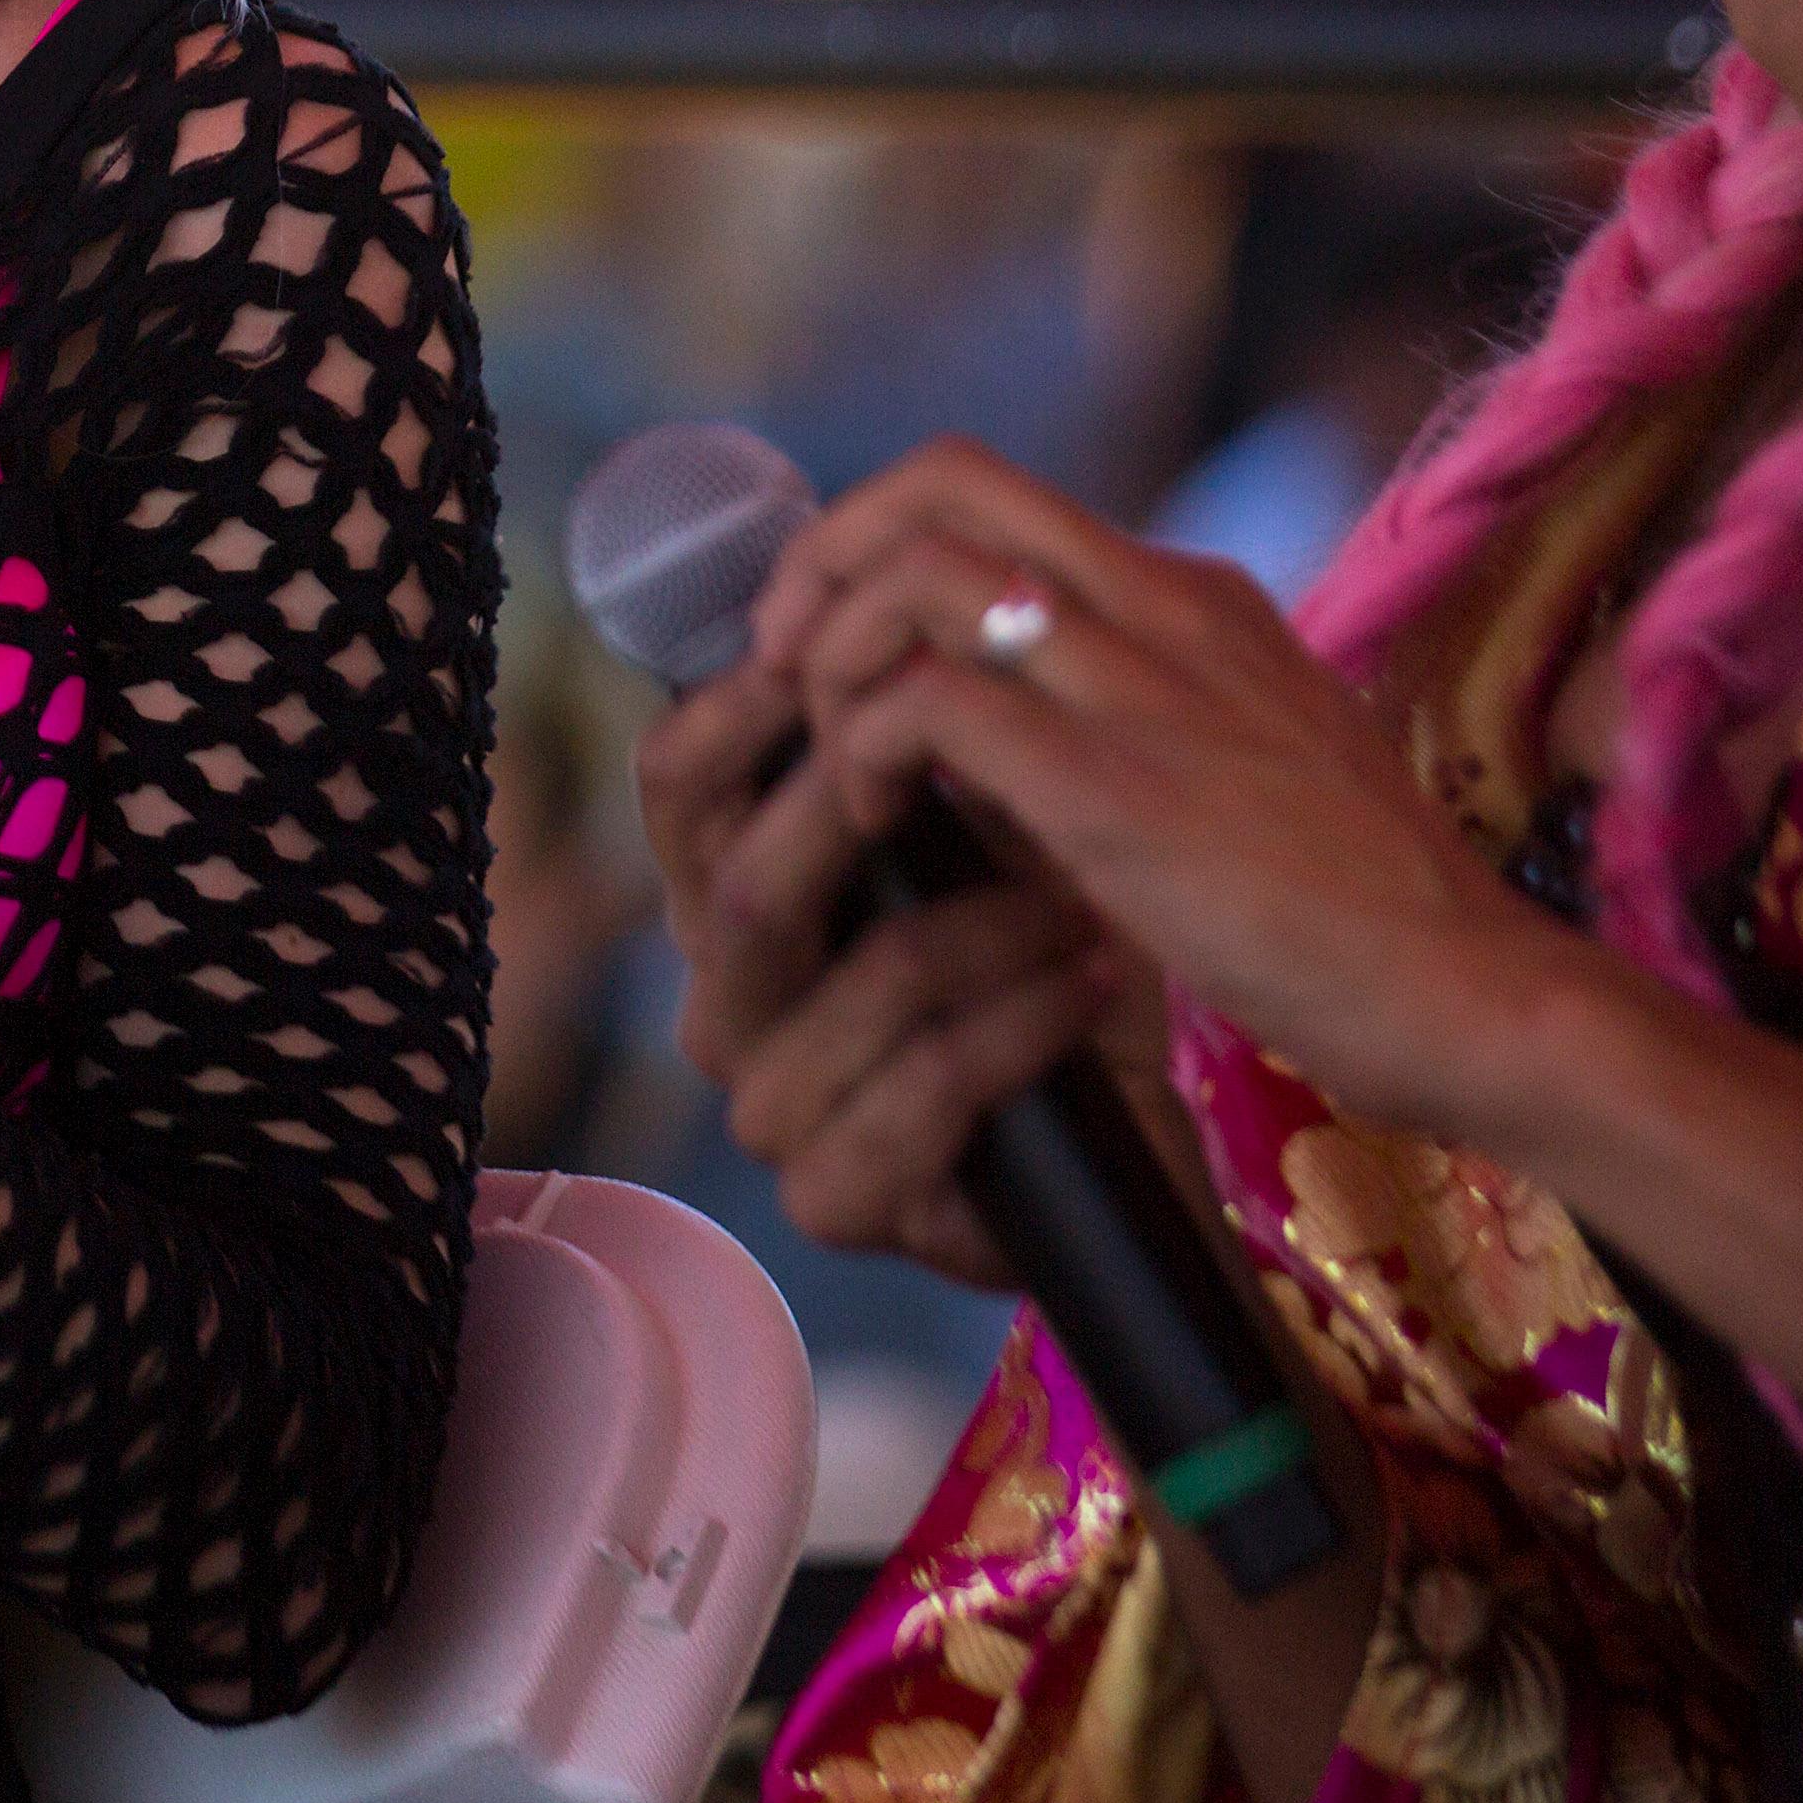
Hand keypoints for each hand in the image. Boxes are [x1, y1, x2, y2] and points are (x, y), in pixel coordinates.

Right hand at [633, 646, 1139, 1288]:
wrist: (1127, 1135)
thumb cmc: (1044, 964)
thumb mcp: (985, 834)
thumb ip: (919, 744)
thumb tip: (897, 602)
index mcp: (732, 903)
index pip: (675, 787)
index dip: (738, 706)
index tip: (834, 647)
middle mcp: (726, 1004)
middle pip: (744, 886)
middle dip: (864, 810)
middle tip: (974, 761)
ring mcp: (771, 1109)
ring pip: (861, 980)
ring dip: (992, 930)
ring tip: (1084, 900)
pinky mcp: (833, 1200)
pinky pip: (922, 1088)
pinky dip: (1020, 1026)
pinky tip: (1088, 989)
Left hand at [750, 436, 1584, 1141]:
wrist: (1477, 995)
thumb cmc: (1360, 911)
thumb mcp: (1236, 764)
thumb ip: (1121, 718)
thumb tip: (968, 723)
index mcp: (1194, 598)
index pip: (990, 489)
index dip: (874, 540)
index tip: (830, 633)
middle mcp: (1168, 608)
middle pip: (939, 483)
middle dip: (824, 561)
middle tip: (787, 669)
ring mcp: (1146, 689)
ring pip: (914, 578)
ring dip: (833, 660)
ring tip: (841, 762)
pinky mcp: (1117, 790)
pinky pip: (932, 704)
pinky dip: (867, 745)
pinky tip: (878, 818)